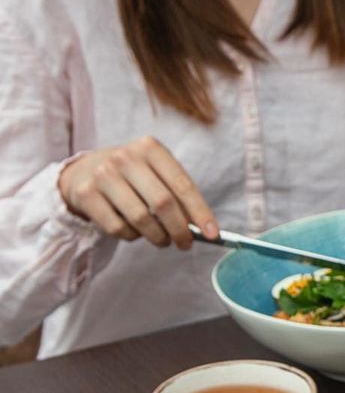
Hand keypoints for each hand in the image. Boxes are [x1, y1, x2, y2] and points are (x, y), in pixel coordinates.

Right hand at [58, 136, 217, 248]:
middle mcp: (126, 157)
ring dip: (157, 236)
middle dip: (180, 230)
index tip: (213, 233)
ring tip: (161, 239)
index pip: (182, 184)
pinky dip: (131, 237)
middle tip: (185, 244)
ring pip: (140, 218)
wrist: (83, 171)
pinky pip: (117, 228)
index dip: (200, 211)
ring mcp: (103, 174)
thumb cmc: (131, 176)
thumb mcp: (154, 173)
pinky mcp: (86, 194)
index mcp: (150, 148)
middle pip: (163, 203)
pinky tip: (133, 231)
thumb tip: (203, 228)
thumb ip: (177, 194)